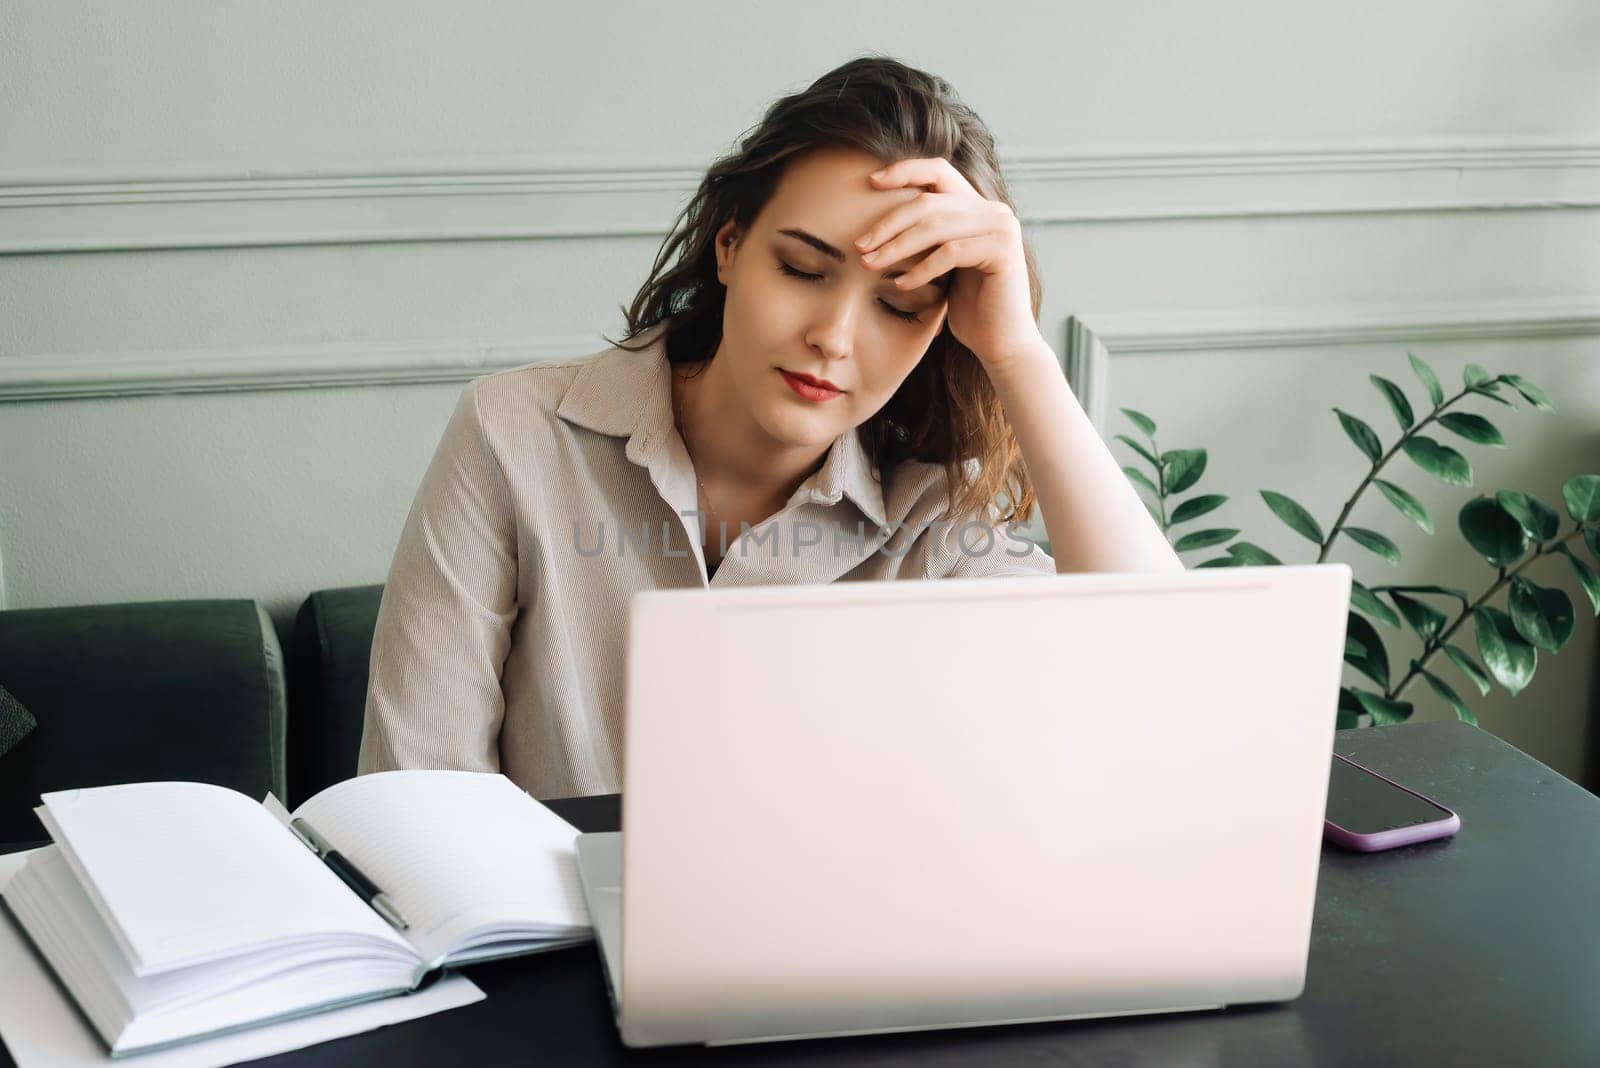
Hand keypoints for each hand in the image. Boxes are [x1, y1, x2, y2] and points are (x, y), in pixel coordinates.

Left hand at [855, 157, 1045, 371]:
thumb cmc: (969, 308)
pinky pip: (950, 252)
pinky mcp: (1003, 251)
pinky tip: (901, 285)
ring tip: (871, 263)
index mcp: (978, 207)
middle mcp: (994, 210)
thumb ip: (926, 237)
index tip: (871, 182)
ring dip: (898, 246)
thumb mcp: (941, 265)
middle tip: (860, 245)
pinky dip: (921, 269)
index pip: (939, 171)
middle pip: (930, 201)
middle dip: (889, 222)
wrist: (1001, 342)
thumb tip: (877, 223)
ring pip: (936, 225)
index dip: (905, 171)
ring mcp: (1002, 228)